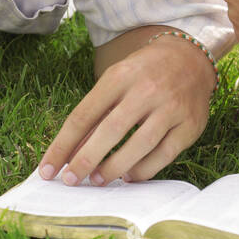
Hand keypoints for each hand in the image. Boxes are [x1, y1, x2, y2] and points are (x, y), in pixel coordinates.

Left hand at [38, 34, 214, 185]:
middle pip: (111, 130)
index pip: (84, 115)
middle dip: (86, 159)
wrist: (190, 57)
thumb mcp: (115, 82)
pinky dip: (143, 170)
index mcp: (119, 76)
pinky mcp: (190, 125)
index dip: (62, 145)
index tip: (48, 169)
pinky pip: (164, 155)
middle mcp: (146, 90)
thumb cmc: (143, 75)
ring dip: (114, 168)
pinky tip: (128, 176)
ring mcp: (171, 107)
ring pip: (139, 145)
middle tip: (71, 180)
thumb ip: (95, 114)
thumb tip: (70, 155)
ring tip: (98, 180)